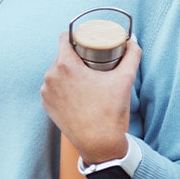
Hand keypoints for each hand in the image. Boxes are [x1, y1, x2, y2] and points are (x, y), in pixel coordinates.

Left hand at [41, 31, 138, 164]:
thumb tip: (133, 41)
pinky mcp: (46, 105)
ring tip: (83, 76)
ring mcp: (46, 92)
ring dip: (67, 71)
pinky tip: (74, 90)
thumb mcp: (125, 78)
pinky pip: (53, 88)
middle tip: (90, 60)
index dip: (75, 36)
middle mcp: (51, 76)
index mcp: (65, 65)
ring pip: (56, 72)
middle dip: (74, 56)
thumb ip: (132, 55)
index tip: (86, 42)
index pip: (64, 38)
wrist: (98, 142)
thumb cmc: (110, 110)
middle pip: (61, 56)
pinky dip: (62, 86)